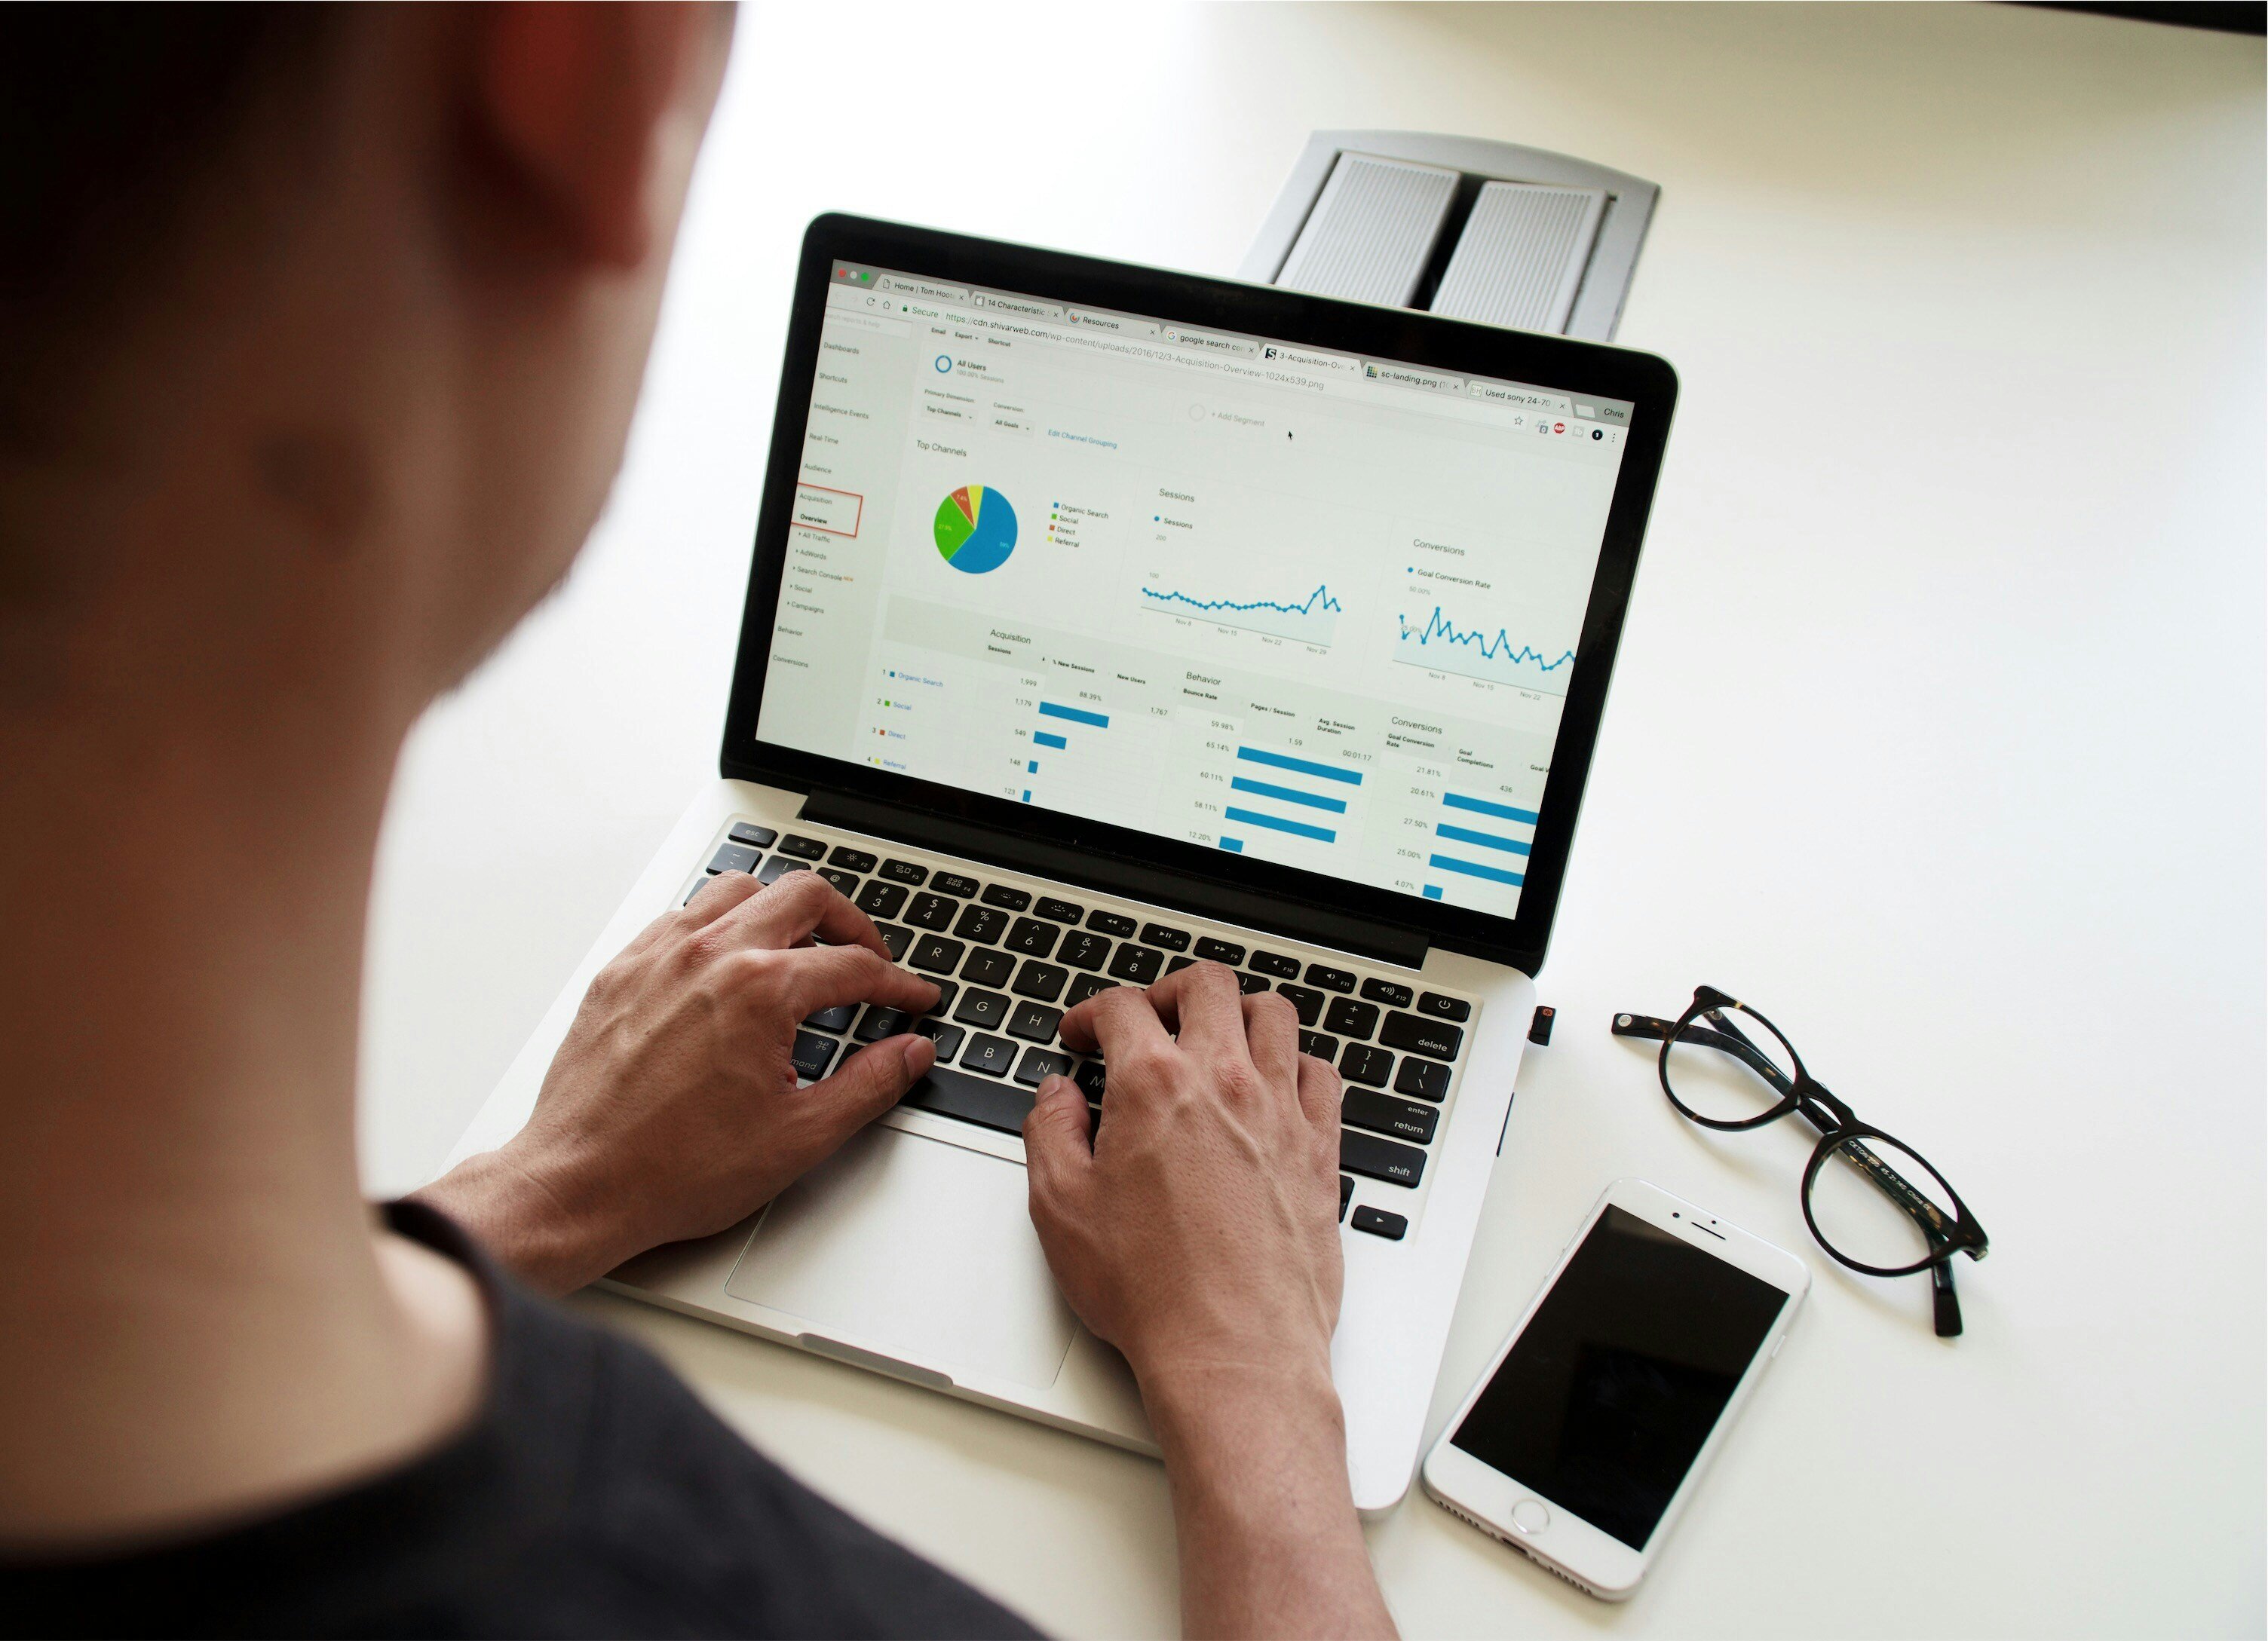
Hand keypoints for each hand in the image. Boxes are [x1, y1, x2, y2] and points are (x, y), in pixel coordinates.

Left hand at [415, 870, 938, 1293]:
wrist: (581, 1186)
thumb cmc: (674, 1169)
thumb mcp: (798, 1138)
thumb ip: (868, 1086)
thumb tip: (909, 1054)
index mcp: (760, 991)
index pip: (854, 965)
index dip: (897, 984)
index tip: (912, 999)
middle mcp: (709, 956)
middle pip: (803, 896)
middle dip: (851, 923)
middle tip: (869, 957)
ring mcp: (659, 957)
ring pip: (737, 890)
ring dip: (780, 910)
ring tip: (800, 947)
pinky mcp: (620, 972)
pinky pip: (679, 917)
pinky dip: (717, 926)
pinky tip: (726, 962)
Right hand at [1022, 962, 1393, 1639]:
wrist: (1233, 1350)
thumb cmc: (1152, 1292)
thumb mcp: (1061, 1209)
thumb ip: (1050, 1133)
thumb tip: (1057, 1097)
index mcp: (1155, 1086)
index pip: (1122, 1008)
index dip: (1091, 1013)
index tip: (1082, 1036)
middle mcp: (1225, 1082)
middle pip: (1207, 986)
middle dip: (1167, 991)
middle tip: (1148, 1019)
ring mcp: (1281, 1111)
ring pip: (1273, 1014)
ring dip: (1238, 1011)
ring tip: (1215, 1035)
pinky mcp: (1321, 1149)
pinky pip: (1320, 1073)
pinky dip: (1295, 1063)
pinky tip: (1275, 1083)